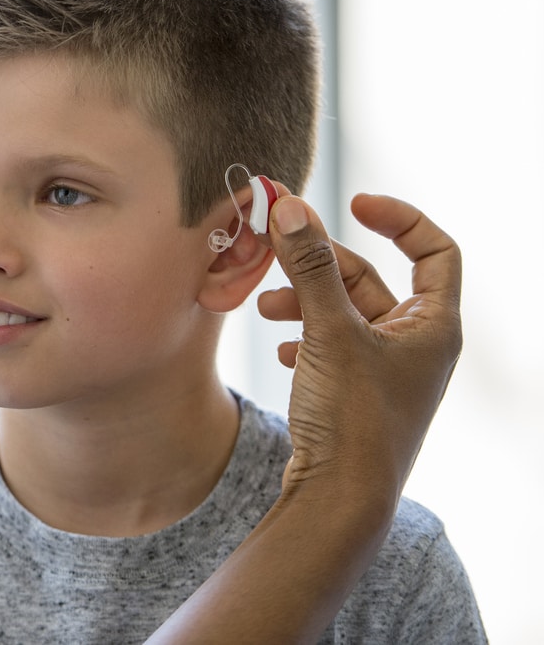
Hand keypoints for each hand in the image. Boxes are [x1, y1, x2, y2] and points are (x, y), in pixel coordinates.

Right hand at [258, 193, 461, 504]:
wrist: (339, 498)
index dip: (399, 218)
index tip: (354, 202)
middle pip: (370, 278)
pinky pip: (329, 345)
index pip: (434, 250)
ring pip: (342, 312)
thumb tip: (290, 205)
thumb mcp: (328, 330)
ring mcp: (386, 370)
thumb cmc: (352, 417)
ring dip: (302, 300)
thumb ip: (307, 266)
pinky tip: (281, 349)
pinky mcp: (356, 392)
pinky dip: (303, 337)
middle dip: (319, 266)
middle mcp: (416, 344)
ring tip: (265, 308)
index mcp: (433, 325)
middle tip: (277, 250)